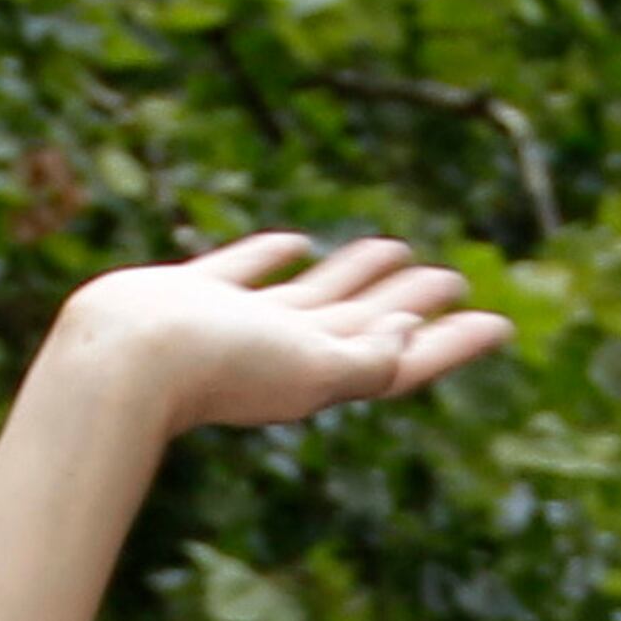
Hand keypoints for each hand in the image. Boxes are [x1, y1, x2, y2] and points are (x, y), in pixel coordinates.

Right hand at [55, 233, 510, 441]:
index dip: (452, 344)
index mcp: (322, 377)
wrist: (122, 359)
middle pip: (369, 325)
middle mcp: (289, 355)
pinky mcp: (202, 298)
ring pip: (317, 296)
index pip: (402, 360)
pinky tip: (296, 243)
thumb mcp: (304, 370)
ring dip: (358, 278)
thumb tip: (409, 344)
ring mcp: (245, 328)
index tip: (499, 323)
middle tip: (455, 281)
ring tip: (394, 253)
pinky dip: (278, 257)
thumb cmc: (215, 369)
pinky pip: (255, 272)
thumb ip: (363, 364)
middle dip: (412, 307)